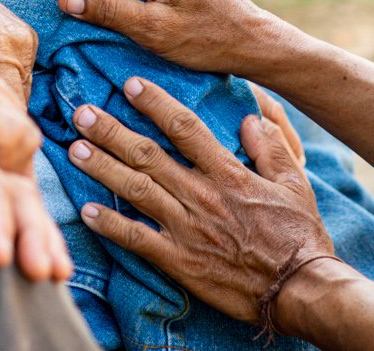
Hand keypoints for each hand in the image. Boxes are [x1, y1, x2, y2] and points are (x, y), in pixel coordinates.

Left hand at [68, 77, 335, 326]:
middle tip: (82, 112)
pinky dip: (110, 224)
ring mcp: (187, 228)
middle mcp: (201, 195)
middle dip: (111, 131)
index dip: (155, 103)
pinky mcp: (180, 261)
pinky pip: (137, 239)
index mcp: (227, 172)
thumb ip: (273, 146)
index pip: (185, 128)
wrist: (299, 288)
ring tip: (74, 149)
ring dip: (102, 168)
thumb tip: (251, 117)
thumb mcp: (295, 182)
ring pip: (135, 190)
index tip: (130, 85)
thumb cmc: (299, 234)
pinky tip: (87, 210)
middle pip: (148, 155)